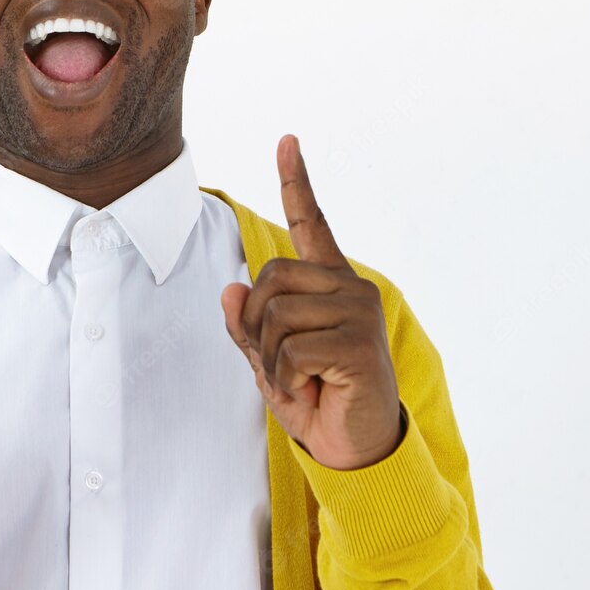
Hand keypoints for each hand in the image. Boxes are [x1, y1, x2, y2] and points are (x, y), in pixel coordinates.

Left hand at [221, 135, 401, 470]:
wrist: (354, 448)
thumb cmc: (315, 396)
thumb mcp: (268, 360)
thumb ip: (248, 326)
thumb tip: (231, 291)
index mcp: (329, 284)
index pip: (311, 224)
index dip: (296, 182)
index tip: (287, 141)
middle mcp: (350, 288)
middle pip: (269, 278)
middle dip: (256, 326)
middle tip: (282, 364)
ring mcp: (359, 314)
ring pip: (275, 314)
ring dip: (270, 358)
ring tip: (300, 380)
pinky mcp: (358, 345)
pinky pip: (289, 350)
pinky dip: (285, 379)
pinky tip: (311, 392)